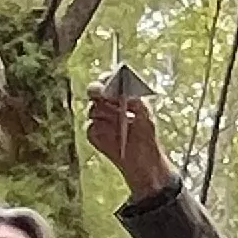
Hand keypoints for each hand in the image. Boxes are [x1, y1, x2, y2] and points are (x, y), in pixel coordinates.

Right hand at [84, 82, 174, 198]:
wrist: (142, 159)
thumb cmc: (146, 134)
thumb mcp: (146, 113)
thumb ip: (135, 100)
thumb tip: (121, 91)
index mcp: (119, 95)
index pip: (108, 80)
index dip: (106, 78)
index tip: (107, 80)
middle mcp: (106, 104)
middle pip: (94, 91)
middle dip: (97, 91)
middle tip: (101, 93)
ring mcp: (98, 118)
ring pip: (92, 109)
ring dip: (105, 114)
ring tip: (119, 121)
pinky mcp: (93, 133)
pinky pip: (91, 126)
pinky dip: (102, 130)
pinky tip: (114, 136)